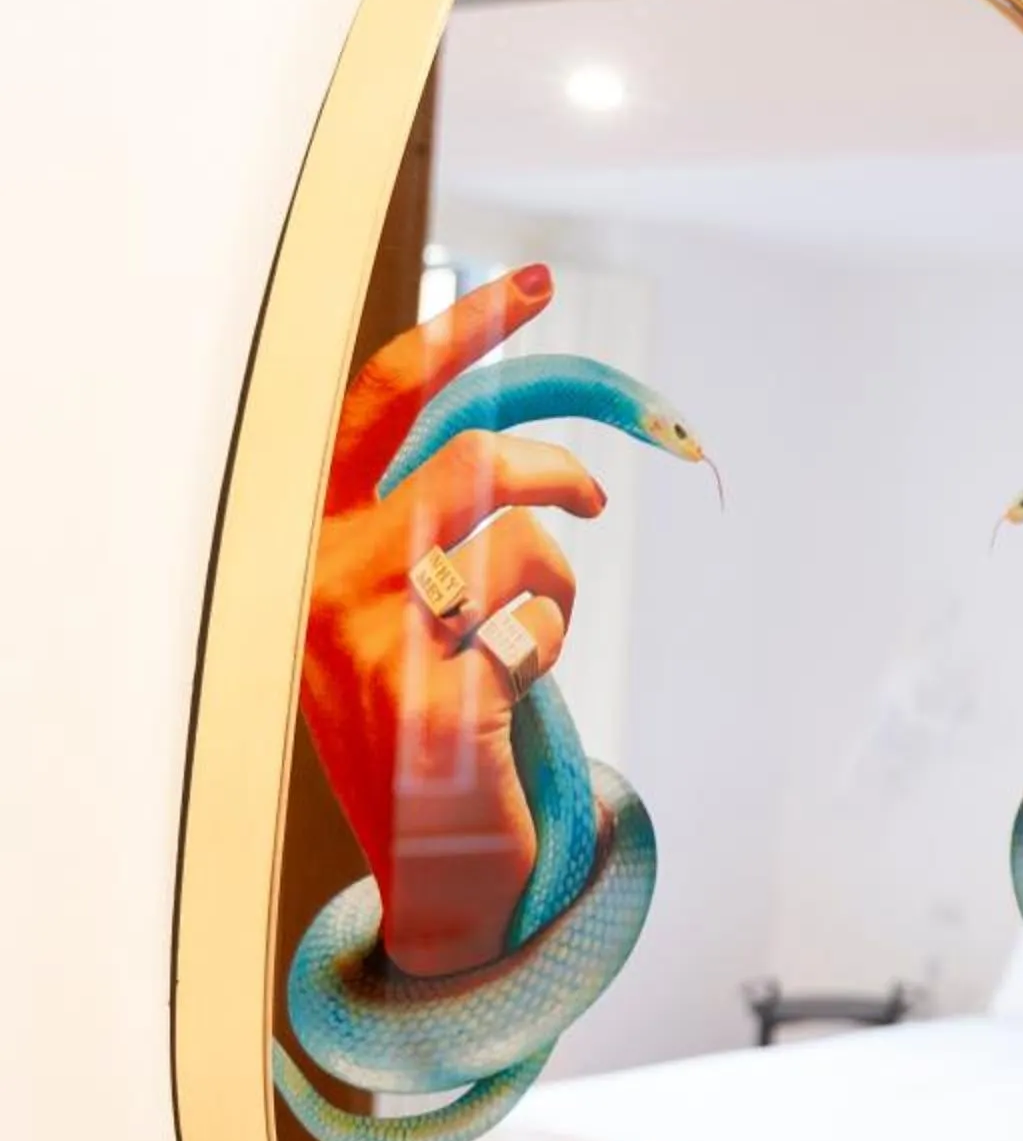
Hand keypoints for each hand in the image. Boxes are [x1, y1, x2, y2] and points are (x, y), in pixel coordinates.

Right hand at [300, 266, 605, 974]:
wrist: (428, 861)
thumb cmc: (424, 713)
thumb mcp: (406, 602)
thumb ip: (435, 519)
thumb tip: (528, 440)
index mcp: (307, 536)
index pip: (379, 406)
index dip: (460, 336)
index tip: (535, 279)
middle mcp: (320, 578)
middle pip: (467, 461)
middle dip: (550, 467)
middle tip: (597, 492)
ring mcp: (369, 641)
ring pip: (513, 541)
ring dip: (555, 574)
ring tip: (540, 620)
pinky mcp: (431, 701)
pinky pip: (531, 628)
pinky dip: (547, 645)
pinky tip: (517, 686)